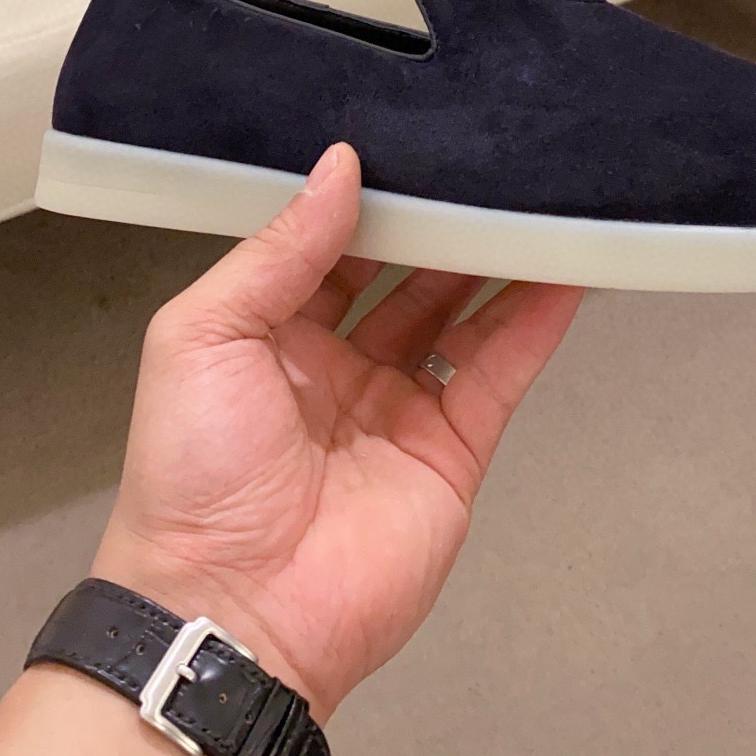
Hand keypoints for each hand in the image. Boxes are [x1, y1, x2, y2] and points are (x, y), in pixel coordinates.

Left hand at [91, 143, 581, 719]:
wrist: (231, 612)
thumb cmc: (191, 475)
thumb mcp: (202, 335)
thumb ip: (277, 250)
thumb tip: (338, 168)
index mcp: (267, 336)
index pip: (328, 249)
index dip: (366, 201)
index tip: (405, 143)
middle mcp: (336, 367)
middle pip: (403, 277)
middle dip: (438, 225)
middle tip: (481, 162)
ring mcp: (398, 410)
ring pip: (460, 316)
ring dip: (495, 262)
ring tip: (534, 198)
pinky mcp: (450, 452)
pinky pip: (499, 372)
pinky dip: (534, 322)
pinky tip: (563, 270)